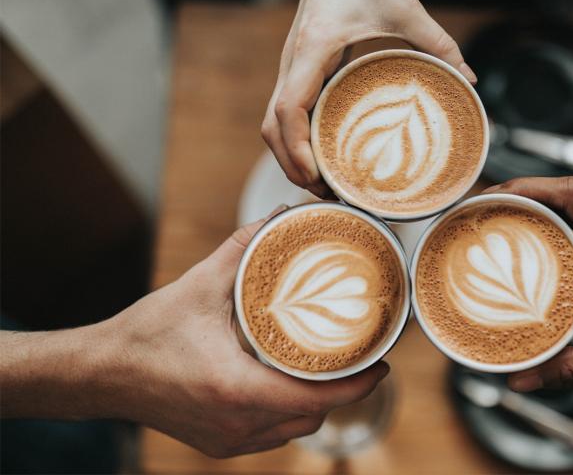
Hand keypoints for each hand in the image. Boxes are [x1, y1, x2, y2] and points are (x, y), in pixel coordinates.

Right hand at [0, 207, 388, 457]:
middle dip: (343, 391)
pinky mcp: (219, 444)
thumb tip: (279, 217)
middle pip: (313, 416)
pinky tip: (290, 385)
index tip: (383, 363)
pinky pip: (271, 435)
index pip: (319, 398)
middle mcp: (238, 423)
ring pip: (294, 429)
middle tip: (359, 357)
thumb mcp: (199, 286)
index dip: (360, 385)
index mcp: (238, 389)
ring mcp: (228, 440)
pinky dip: (289, 413)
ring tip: (330, 368)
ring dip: (317, 403)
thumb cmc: (146, 334)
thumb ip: (243, 249)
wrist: (101, 374)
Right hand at [261, 0, 476, 196]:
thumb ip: (438, 42)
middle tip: (327, 194)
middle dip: (293, 166)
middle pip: (271, 129)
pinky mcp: (299, 71)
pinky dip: (297, 141)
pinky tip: (323, 157)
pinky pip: (286, 114)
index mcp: (312, 51)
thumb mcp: (404, 7)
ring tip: (324, 185)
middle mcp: (292, 63)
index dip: (296, 149)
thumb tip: (468, 80)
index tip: (317, 176)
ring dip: (291, 158)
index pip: (287, 109)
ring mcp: (291, 68)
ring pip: (272, 124)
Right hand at [483, 177, 572, 393]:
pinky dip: (558, 219)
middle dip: (523, 192)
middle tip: (482, 208)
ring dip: (539, 203)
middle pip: (572, 191)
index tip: (492, 196)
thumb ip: (572, 368)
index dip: (529, 188)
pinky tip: (533, 236)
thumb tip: (521, 379)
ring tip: (498, 217)